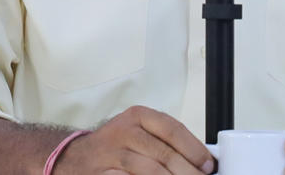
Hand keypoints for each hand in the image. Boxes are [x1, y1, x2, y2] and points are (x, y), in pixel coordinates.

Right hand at [57, 106, 215, 174]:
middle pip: (164, 154)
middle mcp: (124, 131)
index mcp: (137, 116)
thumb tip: (202, 159)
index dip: (194, 149)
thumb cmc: (116, 147)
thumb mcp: (139, 133)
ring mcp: (112, 154)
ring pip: (150, 171)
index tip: (208, 165)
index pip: (172, 129)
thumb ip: (165, 141)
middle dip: (187, 172)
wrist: (76, 158)